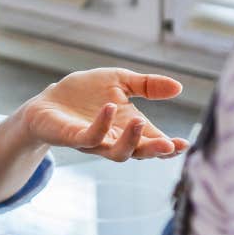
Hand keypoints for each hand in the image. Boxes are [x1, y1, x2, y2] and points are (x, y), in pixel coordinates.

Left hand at [15, 68, 188, 160]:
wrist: (48, 100)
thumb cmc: (84, 94)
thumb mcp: (120, 81)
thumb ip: (147, 86)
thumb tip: (179, 87)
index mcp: (128, 128)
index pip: (153, 142)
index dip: (169, 146)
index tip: (184, 144)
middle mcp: (114, 139)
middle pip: (139, 153)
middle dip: (155, 151)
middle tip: (170, 145)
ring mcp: (94, 141)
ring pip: (117, 152)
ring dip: (131, 140)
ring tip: (140, 121)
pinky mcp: (73, 137)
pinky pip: (90, 137)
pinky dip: (101, 125)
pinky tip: (109, 108)